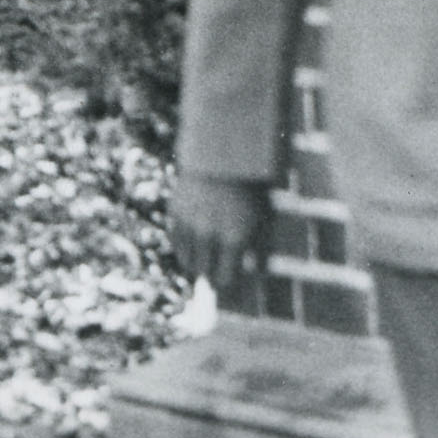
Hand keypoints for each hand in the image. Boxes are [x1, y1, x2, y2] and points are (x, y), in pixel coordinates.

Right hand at [169, 170, 272, 301]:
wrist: (224, 154)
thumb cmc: (250, 190)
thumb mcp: (262, 219)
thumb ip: (259, 250)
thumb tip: (257, 276)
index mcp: (233, 239)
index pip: (224, 280)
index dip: (226, 284)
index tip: (228, 282)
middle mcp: (208, 236)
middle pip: (204, 274)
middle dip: (211, 274)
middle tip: (217, 271)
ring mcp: (188, 226)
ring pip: (187, 262)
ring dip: (197, 263)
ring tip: (207, 256)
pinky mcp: (175, 215)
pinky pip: (177, 244)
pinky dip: (186, 246)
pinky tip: (197, 240)